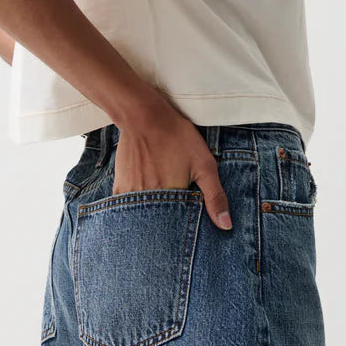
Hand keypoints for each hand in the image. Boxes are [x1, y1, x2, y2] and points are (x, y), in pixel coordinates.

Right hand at [112, 99, 232, 230]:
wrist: (144, 117)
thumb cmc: (177, 138)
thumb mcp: (205, 165)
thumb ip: (215, 196)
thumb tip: (226, 226)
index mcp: (171, 200)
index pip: (179, 228)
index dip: (185, 228)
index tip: (188, 225)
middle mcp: (148, 203)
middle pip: (159, 225)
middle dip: (167, 224)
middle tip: (172, 206)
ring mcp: (130, 196)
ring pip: (143, 217)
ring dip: (152, 215)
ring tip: (159, 197)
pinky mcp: (119, 188)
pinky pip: (127, 208)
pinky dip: (136, 208)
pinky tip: (145, 195)